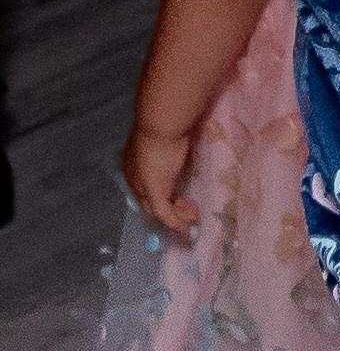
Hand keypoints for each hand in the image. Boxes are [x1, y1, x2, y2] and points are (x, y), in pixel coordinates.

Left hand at [123, 116, 198, 237]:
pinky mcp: (155, 192)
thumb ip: (170, 147)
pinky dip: (176, 222)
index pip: (145, 187)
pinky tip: (186, 228)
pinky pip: (165, 214)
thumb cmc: (166, 125)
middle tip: (191, 212)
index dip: (163, 193)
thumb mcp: (167, 139)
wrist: (161, 123)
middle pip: (150, 202)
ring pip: (159, 210)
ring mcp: (143, 186)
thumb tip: (181, 143)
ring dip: (178, 216)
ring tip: (195, 216)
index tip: (180, 197)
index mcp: (133, 164)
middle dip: (171, 209)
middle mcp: (135, 178)